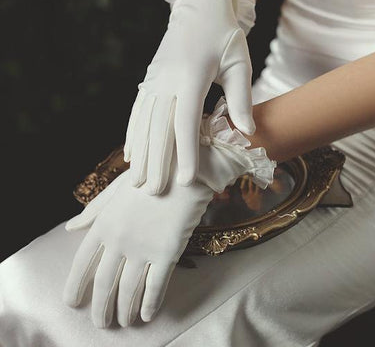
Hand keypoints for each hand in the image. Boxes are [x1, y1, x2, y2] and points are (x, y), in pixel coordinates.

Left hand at [63, 168, 212, 327]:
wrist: (184, 172)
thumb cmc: (150, 178)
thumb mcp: (117, 190)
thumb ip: (94, 210)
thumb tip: (70, 228)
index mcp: (104, 223)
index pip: (82, 262)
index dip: (75, 285)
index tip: (72, 302)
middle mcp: (119, 240)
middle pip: (104, 284)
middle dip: (100, 309)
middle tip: (100, 323)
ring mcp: (143, 248)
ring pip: (128, 290)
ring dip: (125, 311)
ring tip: (123, 322)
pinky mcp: (167, 253)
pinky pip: (155, 287)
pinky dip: (150, 304)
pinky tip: (147, 315)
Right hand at [123, 0, 255, 194]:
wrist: (199, 7)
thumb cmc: (224, 36)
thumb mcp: (238, 63)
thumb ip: (240, 99)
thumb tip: (246, 131)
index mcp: (191, 77)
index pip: (186, 123)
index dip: (185, 153)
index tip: (185, 182)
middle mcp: (167, 80)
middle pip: (159, 128)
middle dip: (157, 163)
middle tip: (153, 193)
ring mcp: (154, 80)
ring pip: (143, 123)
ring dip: (139, 154)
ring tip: (136, 180)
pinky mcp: (149, 80)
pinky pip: (137, 111)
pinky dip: (132, 134)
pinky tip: (129, 153)